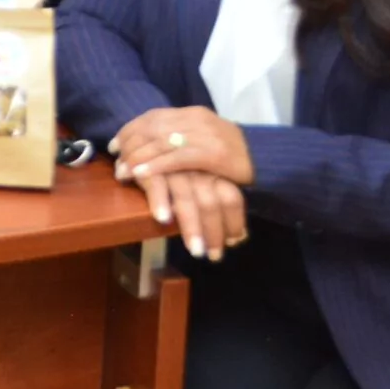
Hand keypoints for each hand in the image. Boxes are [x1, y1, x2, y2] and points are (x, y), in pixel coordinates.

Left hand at [113, 106, 253, 186]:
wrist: (266, 160)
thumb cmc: (231, 154)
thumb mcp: (203, 138)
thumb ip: (179, 137)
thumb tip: (149, 144)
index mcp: (192, 113)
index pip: (152, 117)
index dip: (130, 130)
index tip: (113, 144)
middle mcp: (196, 120)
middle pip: (152, 128)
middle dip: (129, 144)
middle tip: (114, 160)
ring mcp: (205, 135)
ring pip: (161, 142)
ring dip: (137, 157)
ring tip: (122, 171)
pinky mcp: (213, 153)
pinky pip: (176, 159)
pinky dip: (155, 166)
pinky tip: (140, 174)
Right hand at [135, 168, 249, 261]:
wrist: (154, 130)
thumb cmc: (186, 159)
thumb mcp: (207, 173)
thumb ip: (218, 196)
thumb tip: (238, 235)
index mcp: (215, 168)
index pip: (232, 199)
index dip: (234, 223)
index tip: (235, 243)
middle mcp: (198, 168)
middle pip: (213, 203)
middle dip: (215, 232)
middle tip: (215, 258)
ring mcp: (176, 167)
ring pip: (189, 200)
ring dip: (193, 228)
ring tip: (197, 252)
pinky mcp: (152, 165)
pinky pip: (157, 185)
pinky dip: (160, 202)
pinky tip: (164, 220)